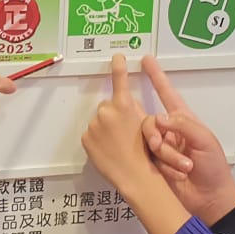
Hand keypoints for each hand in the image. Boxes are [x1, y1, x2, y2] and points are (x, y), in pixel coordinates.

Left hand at [81, 55, 157, 188]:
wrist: (135, 176)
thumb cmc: (146, 154)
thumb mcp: (148, 125)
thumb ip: (134, 109)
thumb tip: (126, 105)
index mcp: (123, 105)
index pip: (119, 78)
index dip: (119, 66)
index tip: (117, 57)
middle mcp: (106, 111)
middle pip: (107, 105)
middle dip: (114, 114)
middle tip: (125, 132)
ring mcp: (94, 125)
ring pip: (99, 121)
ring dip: (105, 128)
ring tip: (118, 144)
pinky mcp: (86, 138)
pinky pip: (91, 134)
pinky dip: (98, 140)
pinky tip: (109, 150)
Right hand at [140, 57, 234, 223]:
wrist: (210, 199)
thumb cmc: (214, 169)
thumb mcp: (205, 141)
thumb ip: (184, 125)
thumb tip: (160, 117)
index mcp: (185, 122)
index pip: (168, 94)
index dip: (157, 77)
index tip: (146, 61)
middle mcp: (170, 132)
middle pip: (150, 120)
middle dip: (155, 133)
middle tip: (160, 144)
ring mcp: (160, 149)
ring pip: (148, 141)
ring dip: (165, 155)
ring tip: (182, 168)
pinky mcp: (153, 165)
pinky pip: (147, 158)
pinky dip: (162, 166)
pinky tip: (175, 175)